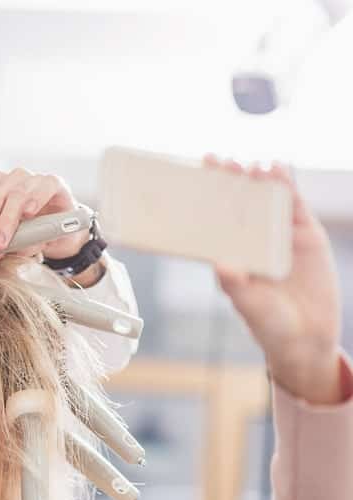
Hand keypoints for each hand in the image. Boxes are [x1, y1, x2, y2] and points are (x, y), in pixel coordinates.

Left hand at [0, 168, 90, 273]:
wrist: (65, 231)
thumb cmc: (33, 234)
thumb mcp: (11, 246)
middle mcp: (9, 181)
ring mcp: (31, 179)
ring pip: (13, 195)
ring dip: (5, 221)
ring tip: (0, 241)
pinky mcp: (53, 182)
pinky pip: (42, 187)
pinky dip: (34, 200)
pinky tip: (27, 213)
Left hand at [209, 156, 344, 404]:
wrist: (307, 338)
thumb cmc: (269, 323)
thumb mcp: (249, 304)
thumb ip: (236, 284)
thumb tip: (219, 264)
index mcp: (232, 252)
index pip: (214, 219)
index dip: (205, 198)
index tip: (193, 178)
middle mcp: (253, 240)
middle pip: (239, 203)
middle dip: (228, 182)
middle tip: (218, 161)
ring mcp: (279, 236)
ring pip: (266, 201)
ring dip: (257, 181)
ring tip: (248, 165)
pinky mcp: (306, 236)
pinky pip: (295, 207)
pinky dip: (287, 187)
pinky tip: (278, 170)